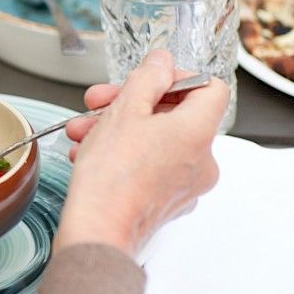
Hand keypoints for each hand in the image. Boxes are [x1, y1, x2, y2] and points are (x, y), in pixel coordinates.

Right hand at [54, 50, 228, 256]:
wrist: (98, 230)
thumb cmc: (112, 177)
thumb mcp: (125, 110)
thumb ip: (148, 78)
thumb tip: (162, 62)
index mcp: (198, 133)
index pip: (210, 88)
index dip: (178, 77)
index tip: (149, 80)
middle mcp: (202, 162)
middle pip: (175, 116)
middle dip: (131, 104)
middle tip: (100, 102)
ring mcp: (186, 186)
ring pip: (156, 142)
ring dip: (118, 129)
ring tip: (84, 131)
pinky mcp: (167, 204)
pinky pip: (150, 167)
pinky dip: (124, 156)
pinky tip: (90, 154)